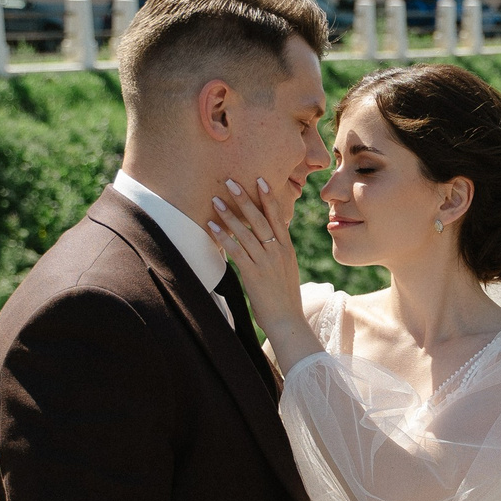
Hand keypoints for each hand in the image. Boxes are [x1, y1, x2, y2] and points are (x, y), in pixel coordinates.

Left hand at [207, 176, 313, 355]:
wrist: (287, 319)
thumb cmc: (285, 297)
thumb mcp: (287, 269)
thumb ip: (279, 252)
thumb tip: (271, 238)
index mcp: (287, 249)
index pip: (278, 217)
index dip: (268, 198)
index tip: (259, 180)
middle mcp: (278, 252)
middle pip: (260, 219)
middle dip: (245, 198)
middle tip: (231, 181)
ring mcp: (266, 262)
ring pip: (246, 232)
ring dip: (229, 214)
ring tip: (216, 199)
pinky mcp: (254, 273)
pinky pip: (237, 250)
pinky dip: (224, 236)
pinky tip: (213, 226)